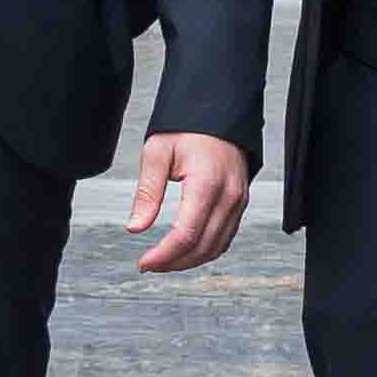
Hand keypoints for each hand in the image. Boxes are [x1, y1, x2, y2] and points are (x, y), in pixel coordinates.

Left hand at [127, 131, 252, 272]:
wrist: (218, 112)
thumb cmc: (187, 128)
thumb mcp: (157, 153)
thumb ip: (147, 192)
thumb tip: (135, 227)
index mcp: (206, 184)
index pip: (186, 235)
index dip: (163, 255)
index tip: (144, 262)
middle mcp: (228, 196)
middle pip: (203, 247)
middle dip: (174, 263)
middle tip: (149, 264)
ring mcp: (239, 201)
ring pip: (217, 247)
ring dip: (190, 261)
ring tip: (164, 261)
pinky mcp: (240, 202)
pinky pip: (226, 237)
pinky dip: (206, 250)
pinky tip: (186, 250)